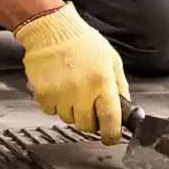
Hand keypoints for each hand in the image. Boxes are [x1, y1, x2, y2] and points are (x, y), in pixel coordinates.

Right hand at [14, 2, 130, 143]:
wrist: (52, 30)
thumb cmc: (83, 42)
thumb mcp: (111, 59)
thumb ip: (119, 85)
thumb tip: (125, 108)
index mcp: (102, 82)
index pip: (110, 118)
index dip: (112, 134)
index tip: (111, 137)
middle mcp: (82, 91)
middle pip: (87, 125)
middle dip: (91, 120)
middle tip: (90, 105)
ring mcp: (61, 94)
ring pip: (68, 119)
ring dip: (72, 110)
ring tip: (73, 89)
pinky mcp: (43, 94)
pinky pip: (51, 112)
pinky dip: (55, 104)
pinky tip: (59, 86)